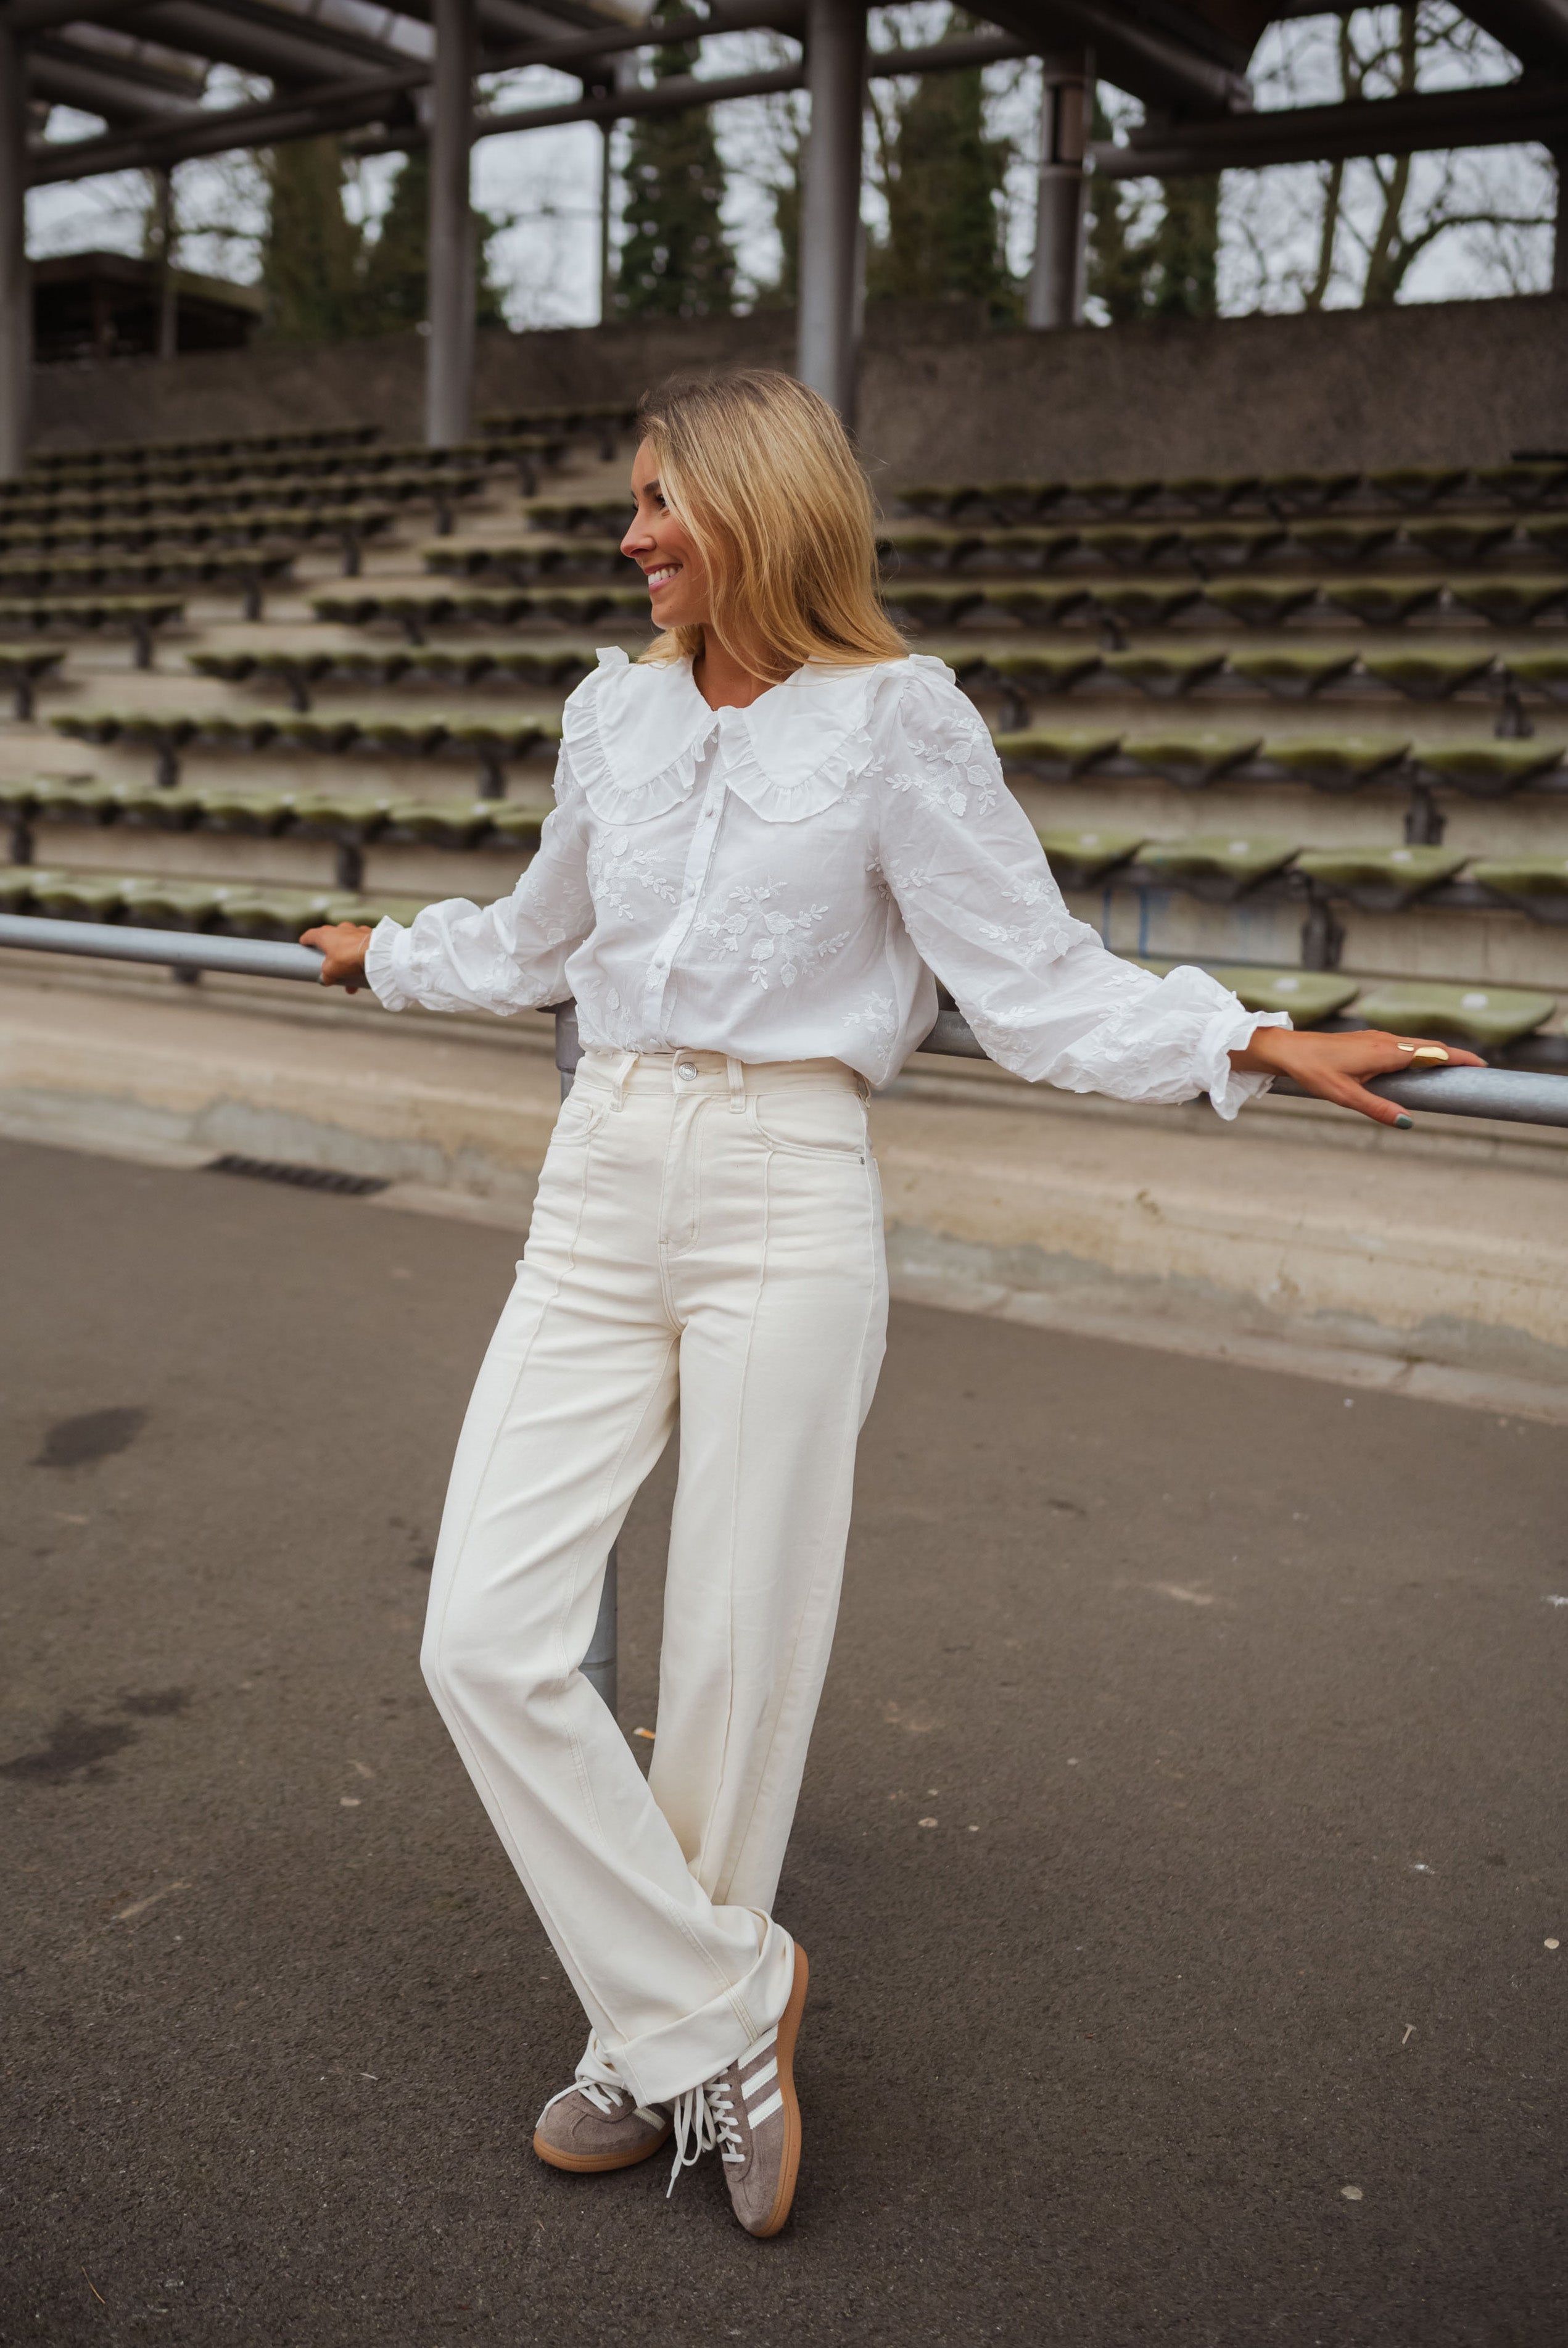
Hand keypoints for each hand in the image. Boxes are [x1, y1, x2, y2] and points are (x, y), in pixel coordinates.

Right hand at [300, 920, 372, 992]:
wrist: (376, 952)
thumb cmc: (348, 957)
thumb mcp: (331, 970)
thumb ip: (326, 975)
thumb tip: (325, 980)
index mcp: (326, 934)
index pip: (311, 935)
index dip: (306, 940)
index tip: (304, 944)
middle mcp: (340, 929)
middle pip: (330, 940)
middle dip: (330, 955)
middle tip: (329, 967)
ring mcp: (356, 931)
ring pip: (348, 946)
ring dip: (347, 963)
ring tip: (350, 983)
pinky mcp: (370, 935)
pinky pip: (362, 949)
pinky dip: (361, 960)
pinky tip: (363, 975)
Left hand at [1229, 1025, 1484, 1127]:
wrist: (1288, 1051)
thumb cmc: (1313, 1071)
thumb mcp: (1345, 1096)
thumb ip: (1378, 1109)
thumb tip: (1408, 1123)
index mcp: (1385, 1052)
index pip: (1432, 1053)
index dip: (1458, 1058)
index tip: (1481, 1066)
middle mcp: (1385, 1041)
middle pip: (1429, 1047)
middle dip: (1454, 1057)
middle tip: (1476, 1070)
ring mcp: (1377, 1039)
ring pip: (1416, 1045)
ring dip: (1437, 1054)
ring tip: (1454, 1070)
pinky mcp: (1368, 1042)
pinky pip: (1403, 1046)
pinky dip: (1419, 1053)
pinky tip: (1419, 1065)